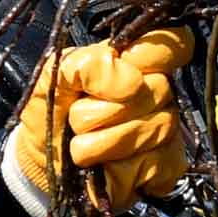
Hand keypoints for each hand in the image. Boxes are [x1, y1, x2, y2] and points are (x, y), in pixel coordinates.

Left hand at [0, 30, 192, 215]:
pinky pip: (153, 164)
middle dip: (103, 110)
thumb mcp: (52, 79)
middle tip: (78, 121)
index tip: (122, 66)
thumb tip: (128, 80)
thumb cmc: (51, 115)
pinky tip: (104, 170)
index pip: (174, 44)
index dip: (151, 54)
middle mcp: (158, 93)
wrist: (43, 166)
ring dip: (102, 144)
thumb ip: (84, 64)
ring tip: (83, 147)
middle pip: (157, 89)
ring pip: (152, 129)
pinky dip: (117, 172)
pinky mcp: (169, 166)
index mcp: (134, 63)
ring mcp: (167, 129)